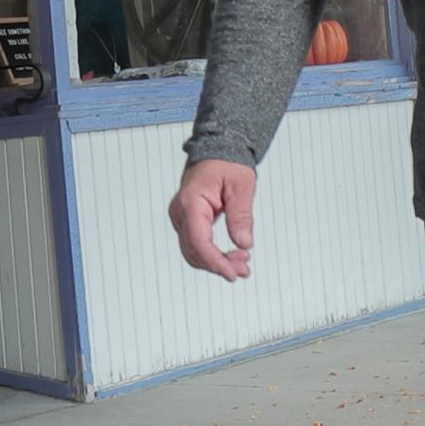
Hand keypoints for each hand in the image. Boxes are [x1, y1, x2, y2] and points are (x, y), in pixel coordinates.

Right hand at [171, 160, 258, 280]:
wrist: (216, 152)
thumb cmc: (227, 164)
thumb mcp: (241, 187)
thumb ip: (241, 216)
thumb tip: (244, 242)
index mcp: (191, 202)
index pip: (199, 242)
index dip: (215, 262)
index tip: (232, 273)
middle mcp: (180, 212)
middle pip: (194, 252)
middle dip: (219, 265)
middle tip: (243, 270)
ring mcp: (181, 218)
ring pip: (193, 252)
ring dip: (216, 263)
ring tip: (240, 265)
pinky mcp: (186, 221)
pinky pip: (196, 244)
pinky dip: (211, 254)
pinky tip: (230, 256)